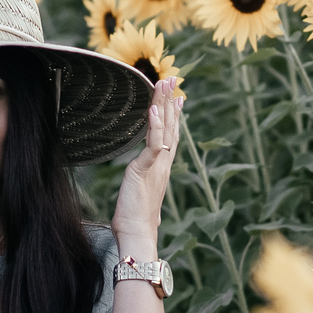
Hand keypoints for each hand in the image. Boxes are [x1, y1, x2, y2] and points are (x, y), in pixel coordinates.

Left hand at [112, 76, 182, 258]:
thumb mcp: (139, 192)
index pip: (170, 136)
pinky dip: (155, 125)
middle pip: (171, 127)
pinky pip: (154, 143)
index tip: (177, 98)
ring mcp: (157, 165)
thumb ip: (142, 181)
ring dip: (165, 104)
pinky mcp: (147, 169)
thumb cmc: (135, 219)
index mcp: (161, 168)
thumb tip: (140, 180)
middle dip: (172, 102)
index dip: (173, 116)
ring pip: (165, 129)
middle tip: (174, 80)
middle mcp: (163, 164)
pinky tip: (153, 108)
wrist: (137, 233)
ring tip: (166, 84)